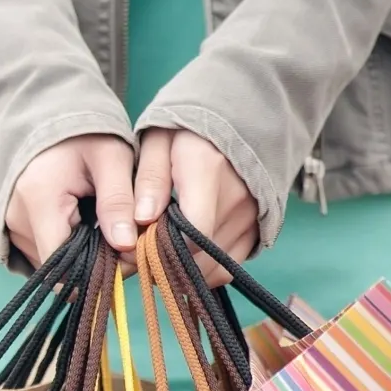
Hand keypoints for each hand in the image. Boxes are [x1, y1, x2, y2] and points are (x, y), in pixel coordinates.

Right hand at [5, 134, 136, 268]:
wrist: (44, 117)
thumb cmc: (82, 133)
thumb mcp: (111, 158)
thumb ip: (118, 200)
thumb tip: (126, 245)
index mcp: (39, 200)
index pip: (62, 266)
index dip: (98, 271)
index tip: (128, 256)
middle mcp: (17, 219)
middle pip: (59, 269)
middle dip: (97, 264)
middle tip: (126, 240)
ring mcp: (11, 226)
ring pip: (53, 265)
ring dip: (84, 258)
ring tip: (105, 228)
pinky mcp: (13, 229)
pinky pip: (45, 254)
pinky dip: (70, 250)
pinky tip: (86, 227)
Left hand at [133, 128, 256, 285]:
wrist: (242, 119)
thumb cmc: (189, 129)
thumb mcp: (158, 141)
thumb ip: (150, 178)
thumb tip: (142, 218)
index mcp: (207, 171)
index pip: (191, 232)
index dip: (159, 250)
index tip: (134, 248)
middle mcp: (236, 199)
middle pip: (198, 256)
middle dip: (163, 264)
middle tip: (137, 253)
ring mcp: (251, 217)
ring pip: (212, 268)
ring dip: (181, 271)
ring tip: (158, 252)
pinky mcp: (256, 231)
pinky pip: (227, 268)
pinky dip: (201, 270)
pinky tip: (183, 256)